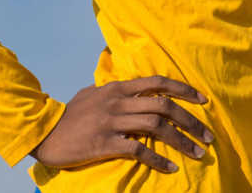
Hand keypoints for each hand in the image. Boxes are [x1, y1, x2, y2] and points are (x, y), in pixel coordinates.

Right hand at [30, 75, 213, 172]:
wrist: (43, 132)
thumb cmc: (69, 114)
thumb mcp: (92, 93)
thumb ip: (115, 89)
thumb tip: (133, 86)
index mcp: (118, 88)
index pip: (159, 82)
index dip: (184, 89)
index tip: (204, 100)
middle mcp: (118, 101)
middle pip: (164, 106)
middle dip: (191, 120)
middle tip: (208, 135)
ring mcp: (111, 121)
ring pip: (156, 126)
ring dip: (181, 140)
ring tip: (198, 153)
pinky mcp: (104, 143)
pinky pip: (138, 150)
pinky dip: (157, 159)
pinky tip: (170, 168)